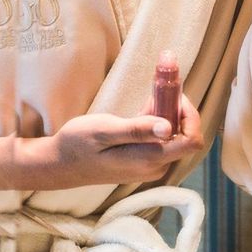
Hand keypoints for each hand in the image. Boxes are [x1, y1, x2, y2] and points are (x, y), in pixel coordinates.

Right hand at [2, 96, 204, 189]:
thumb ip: (137, 130)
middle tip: (162, 84)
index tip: (173, 93)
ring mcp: (149, 166)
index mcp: (149, 160)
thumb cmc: (78, 144)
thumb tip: (168, 127)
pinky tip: (146, 106)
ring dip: (167, 112)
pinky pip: (161, 139)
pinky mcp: (143, 161)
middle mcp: (155, 167)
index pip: (192, 140)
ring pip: (174, 136)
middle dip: (178, 108)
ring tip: (153, 92)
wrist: (59, 163)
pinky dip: (158, 120)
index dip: (190, 115)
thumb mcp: (104, 130)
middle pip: (185, 136)